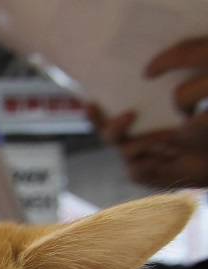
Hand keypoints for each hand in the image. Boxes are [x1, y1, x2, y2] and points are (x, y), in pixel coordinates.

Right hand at [87, 36, 207, 189]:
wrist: (206, 154)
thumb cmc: (193, 128)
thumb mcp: (181, 108)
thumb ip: (168, 97)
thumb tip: (156, 78)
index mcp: (130, 121)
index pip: (106, 115)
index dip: (94, 112)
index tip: (91, 103)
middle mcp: (126, 139)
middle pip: (108, 135)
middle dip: (115, 125)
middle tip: (130, 115)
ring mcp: (130, 157)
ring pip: (126, 150)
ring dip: (147, 140)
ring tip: (172, 135)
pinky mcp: (138, 173)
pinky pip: (137, 168)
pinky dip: (154, 160)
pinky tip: (172, 154)